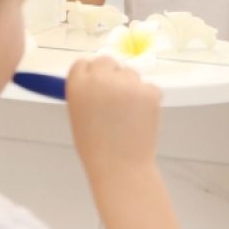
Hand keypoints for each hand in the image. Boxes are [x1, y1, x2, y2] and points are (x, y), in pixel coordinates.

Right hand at [66, 57, 162, 172]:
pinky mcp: (149, 92)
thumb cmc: (95, 147)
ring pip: (130, 73)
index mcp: (78, 85)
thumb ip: (85, 93)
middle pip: (106, 61)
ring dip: (129, 86)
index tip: (94, 86)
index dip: (89, 75)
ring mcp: (127, 84)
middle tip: (113, 97)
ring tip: (127, 113)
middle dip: (110, 74)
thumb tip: (98, 78)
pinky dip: (147, 99)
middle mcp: (101, 79)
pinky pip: (149, 87)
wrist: (121, 167)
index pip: (82, 64)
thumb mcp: (78, 115)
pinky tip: (141, 117)